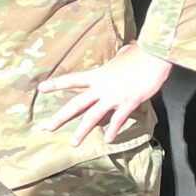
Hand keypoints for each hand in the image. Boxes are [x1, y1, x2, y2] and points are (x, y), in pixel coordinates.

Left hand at [44, 46, 172, 147]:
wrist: (154, 57)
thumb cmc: (139, 53)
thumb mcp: (122, 55)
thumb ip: (117, 58)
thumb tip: (121, 54)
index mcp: (98, 75)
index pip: (72, 80)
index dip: (56, 84)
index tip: (41, 89)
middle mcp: (101, 88)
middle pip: (76, 104)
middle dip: (60, 117)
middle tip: (46, 128)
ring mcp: (113, 97)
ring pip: (93, 117)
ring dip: (82, 131)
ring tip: (73, 142)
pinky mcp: (128, 104)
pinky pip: (117, 120)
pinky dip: (113, 131)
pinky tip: (108, 141)